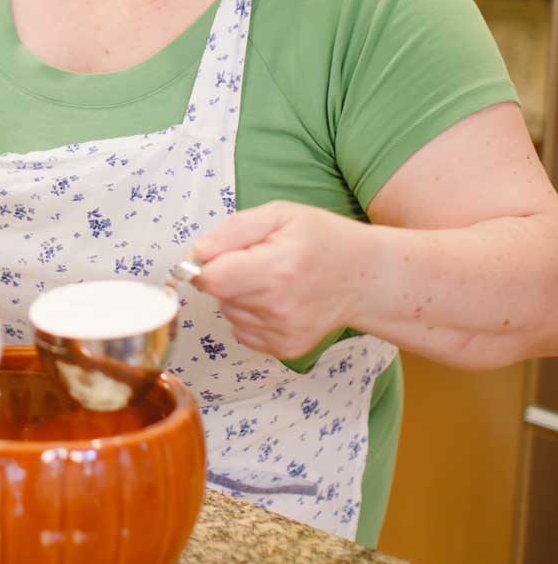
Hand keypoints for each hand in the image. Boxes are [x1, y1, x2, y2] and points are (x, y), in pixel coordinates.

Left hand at [191, 201, 369, 358]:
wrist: (365, 277)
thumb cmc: (322, 239)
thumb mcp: (279, 215)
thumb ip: (232, 231)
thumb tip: (197, 253)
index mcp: (276, 269)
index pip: (211, 279)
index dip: (205, 264)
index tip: (220, 253)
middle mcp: (279, 307)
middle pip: (218, 295)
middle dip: (226, 276)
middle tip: (257, 261)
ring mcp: (283, 333)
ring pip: (229, 313)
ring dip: (239, 296)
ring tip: (271, 280)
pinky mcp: (286, 349)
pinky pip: (243, 331)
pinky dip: (251, 315)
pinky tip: (277, 300)